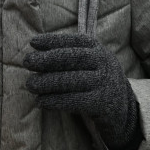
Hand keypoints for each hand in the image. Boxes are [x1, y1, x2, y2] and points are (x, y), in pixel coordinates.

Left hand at [24, 32, 141, 149]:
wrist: (123, 109)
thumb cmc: (95, 81)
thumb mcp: (88, 62)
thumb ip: (68, 54)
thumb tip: (35, 49)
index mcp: (98, 49)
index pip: (74, 41)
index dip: (52, 40)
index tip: (32, 43)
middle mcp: (104, 63)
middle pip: (72, 58)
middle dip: (47, 59)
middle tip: (27, 63)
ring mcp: (105, 83)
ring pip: (72, 80)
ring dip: (47, 82)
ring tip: (30, 84)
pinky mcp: (103, 104)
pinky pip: (75, 101)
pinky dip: (55, 101)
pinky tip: (41, 102)